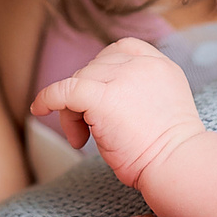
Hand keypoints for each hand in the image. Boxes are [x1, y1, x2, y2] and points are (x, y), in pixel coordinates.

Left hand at [29, 36, 205, 187]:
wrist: (177, 167)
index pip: (122, 50)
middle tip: (88, 132)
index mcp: (162, 66)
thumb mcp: (159, 109)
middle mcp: (144, 65)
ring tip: (83, 140)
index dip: (102, 70)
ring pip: (79, 80)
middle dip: (86, 97)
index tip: (96, 97)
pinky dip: (47, 98)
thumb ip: (137, 92)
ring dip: (73, 110)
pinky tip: (39, 110)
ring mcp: (124, 77)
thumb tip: (94, 97)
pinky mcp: (104, 96)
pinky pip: (64, 90)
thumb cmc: (168, 154)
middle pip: (95, 67)